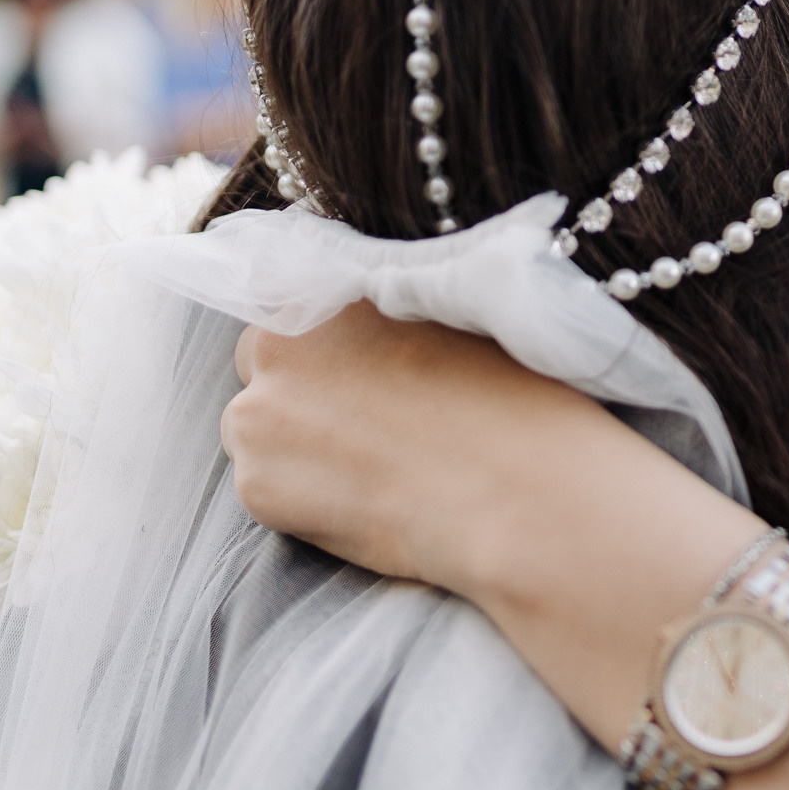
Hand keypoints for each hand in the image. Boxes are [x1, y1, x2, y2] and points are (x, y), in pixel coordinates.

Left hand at [225, 305, 788, 789]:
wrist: (530, 501)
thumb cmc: (528, 403)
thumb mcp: (465, 315)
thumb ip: (400, 303)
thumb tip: (376, 302)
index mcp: (333, 288)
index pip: (294, 297)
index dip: (337, 339)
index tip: (373, 370)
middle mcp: (278, 343)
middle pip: (272, 362)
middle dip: (311, 389)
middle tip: (385, 423)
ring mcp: (258, 419)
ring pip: (265, 429)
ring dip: (304, 444)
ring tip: (386, 466)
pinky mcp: (259, 490)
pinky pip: (269, 488)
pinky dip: (306, 498)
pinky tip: (374, 501)